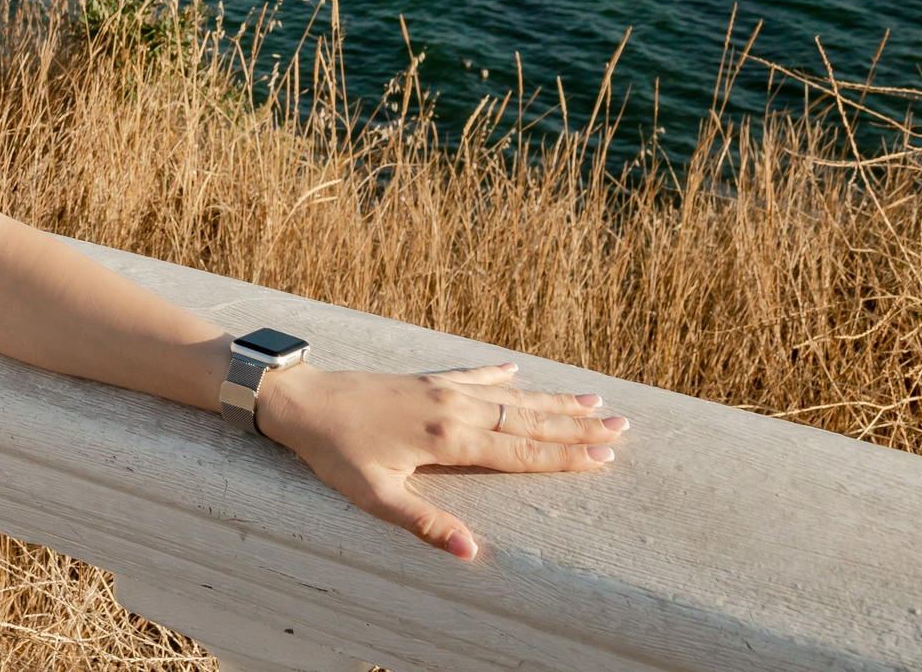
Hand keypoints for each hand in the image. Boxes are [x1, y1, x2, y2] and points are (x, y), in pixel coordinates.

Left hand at [256, 361, 624, 559]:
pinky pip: (470, 374)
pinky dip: (498, 373)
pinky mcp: (423, 379)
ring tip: (593, 398)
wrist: (299, 400)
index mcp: (447, 440)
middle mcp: (452, 409)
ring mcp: (439, 389)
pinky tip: (517, 370)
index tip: (606, 457)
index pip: (519, 450)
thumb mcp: (373, 495)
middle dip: (576, 424)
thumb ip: (424, 523)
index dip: (564, 455)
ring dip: (551, 398)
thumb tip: (470, 552)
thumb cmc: (333, 451)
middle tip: (622, 426)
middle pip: (527, 419)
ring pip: (508, 395)